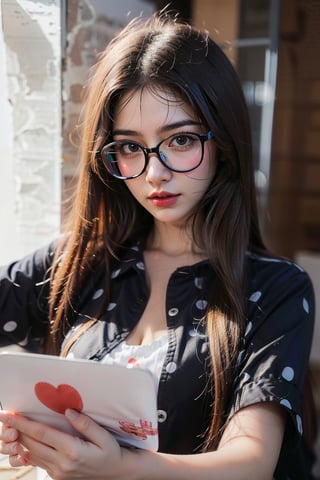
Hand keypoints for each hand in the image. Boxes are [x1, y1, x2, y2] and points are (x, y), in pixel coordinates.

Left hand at [0, 409, 138, 478]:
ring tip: (10, 428)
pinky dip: (28, 451)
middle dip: (16, 430)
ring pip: (31, 454)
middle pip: (32, 444)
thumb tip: (68, 411)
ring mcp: (58, 472)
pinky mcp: (57, 476)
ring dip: (19, 441)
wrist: (115, 474)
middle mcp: (62, 463)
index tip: (11, 415)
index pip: (42, 434)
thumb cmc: (111, 453)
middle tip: (4, 418)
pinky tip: (24, 442)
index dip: (24, 423)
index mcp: (72, 451)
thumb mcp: (104, 436)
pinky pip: (38, 462)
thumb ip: (85, 424)